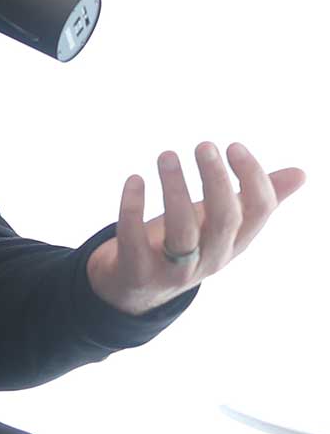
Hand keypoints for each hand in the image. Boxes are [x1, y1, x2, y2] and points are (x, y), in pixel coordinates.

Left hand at [87, 141, 304, 315]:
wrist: (135, 287)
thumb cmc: (185, 245)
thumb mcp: (220, 223)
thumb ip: (256, 199)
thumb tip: (301, 173)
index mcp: (235, 242)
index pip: (259, 212)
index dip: (252, 178)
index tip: (234, 146)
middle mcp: (211, 258)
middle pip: (224, 220)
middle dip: (217, 181)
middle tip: (204, 145)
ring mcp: (175, 270)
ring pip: (182, 231)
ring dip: (175, 189)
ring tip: (166, 155)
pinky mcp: (137, 272)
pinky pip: (134, 239)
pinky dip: (133, 208)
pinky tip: (135, 179)